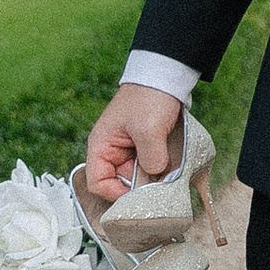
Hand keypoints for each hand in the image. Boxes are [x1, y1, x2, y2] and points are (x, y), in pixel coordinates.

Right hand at [83, 86, 183, 207]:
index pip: (97, 183)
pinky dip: (160, 170)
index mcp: (101, 146)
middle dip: (139, 187)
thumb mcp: (148, 129)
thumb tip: (158, 176)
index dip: (115, 193)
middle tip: (158, 185)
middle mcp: (112, 151)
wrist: (166, 76)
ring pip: (137, 178)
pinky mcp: (146, 148)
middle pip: (119, 184)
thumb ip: (151, 158)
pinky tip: (172, 166)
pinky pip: (150, 167)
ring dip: (152, 179)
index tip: (138, 193)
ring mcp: (130, 150)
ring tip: (168, 174)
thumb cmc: (149, 97)